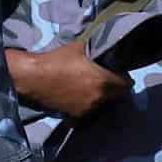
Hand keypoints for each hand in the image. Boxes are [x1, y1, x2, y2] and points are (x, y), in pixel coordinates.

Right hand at [6, 38, 128, 118]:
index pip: (127, 85)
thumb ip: (98, 50)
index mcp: (104, 81)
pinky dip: (86, 105)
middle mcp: (99, 98)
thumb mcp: (80, 48)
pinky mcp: (75, 116)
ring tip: (89, 88)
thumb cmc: (58, 59)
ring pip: (102, 104)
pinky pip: (88, 110)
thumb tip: (108, 45)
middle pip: (115, 96)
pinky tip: (78, 96)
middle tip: (104, 80)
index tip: (118, 74)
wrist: (34, 77)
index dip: (123, 78)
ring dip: (99, 98)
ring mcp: (87, 109)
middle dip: (113, 89)